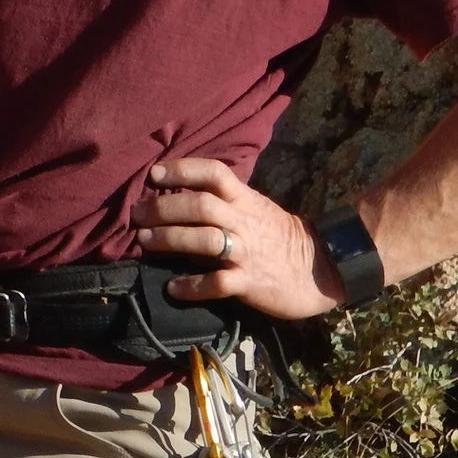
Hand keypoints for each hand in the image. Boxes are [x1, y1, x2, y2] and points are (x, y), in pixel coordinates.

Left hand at [133, 158, 343, 320]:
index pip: (214, 173)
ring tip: (145, 242)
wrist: (321, 270)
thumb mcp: (255, 207)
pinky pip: (217, 283)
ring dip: (170, 240)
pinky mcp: (249, 282)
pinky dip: (191, 286)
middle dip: (163, 208)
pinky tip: (172, 288)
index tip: (154, 173)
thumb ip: (223, 199)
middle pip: (200, 206)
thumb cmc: (278, 236)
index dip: (183, 170)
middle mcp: (244, 221)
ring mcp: (247, 252)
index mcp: (245, 199)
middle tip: (136, 214)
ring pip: (204, 240)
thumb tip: (178, 192)